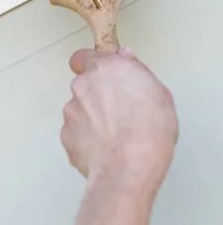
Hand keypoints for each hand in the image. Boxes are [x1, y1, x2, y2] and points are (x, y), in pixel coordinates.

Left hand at [61, 48, 177, 198]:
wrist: (129, 167)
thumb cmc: (149, 132)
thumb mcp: (160, 93)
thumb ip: (138, 71)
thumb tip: (127, 59)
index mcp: (108, 69)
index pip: (85, 57)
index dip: (92, 65)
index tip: (101, 74)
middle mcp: (84, 85)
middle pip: (84, 84)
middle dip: (96, 95)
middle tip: (117, 112)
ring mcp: (71, 110)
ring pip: (79, 109)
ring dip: (91, 117)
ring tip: (113, 135)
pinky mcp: (66, 134)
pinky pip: (75, 132)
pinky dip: (86, 138)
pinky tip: (104, 148)